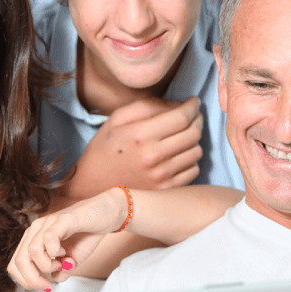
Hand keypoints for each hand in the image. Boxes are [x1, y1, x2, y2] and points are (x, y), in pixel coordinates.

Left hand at [8, 190, 126, 290]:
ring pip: (31, 251)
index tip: (44, 287)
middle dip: (32, 280)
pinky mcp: (61, 219)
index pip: (15, 265)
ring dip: (46, 265)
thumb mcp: (72, 260)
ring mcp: (48, 222)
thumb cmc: (87, 234)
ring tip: (61, 262)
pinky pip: (48, 237)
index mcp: (34, 239)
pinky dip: (55, 251)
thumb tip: (53, 279)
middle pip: (19, 261)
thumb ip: (60, 272)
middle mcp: (37, 229)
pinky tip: (64, 251)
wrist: (105, 215)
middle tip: (48, 285)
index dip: (26, 281)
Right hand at [64, 96, 202, 197]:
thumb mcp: (117, 119)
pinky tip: (178, 154)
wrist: (93, 186)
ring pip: (197, 151)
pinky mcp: (166, 190)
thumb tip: (177, 105)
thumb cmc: (104, 148)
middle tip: (193, 115)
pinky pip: (194, 169)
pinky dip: (190, 159)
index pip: (181, 117)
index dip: (192, 106)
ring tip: (183, 135)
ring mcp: (162, 176)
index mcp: (140, 135)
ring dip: (194, 139)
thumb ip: (147, 106)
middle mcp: (153, 156)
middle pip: (194, 133)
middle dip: (197, 119)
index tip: (193, 101)